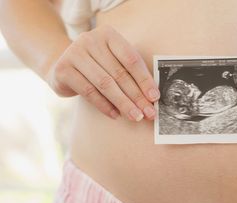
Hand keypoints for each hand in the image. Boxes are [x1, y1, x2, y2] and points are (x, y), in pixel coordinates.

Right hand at [45, 25, 159, 120]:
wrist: (64, 66)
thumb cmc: (98, 65)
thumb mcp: (114, 61)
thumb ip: (131, 73)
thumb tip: (152, 97)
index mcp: (108, 34)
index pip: (131, 59)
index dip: (144, 80)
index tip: (155, 98)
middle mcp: (90, 40)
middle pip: (119, 73)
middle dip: (137, 96)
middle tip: (148, 113)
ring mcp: (74, 53)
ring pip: (105, 84)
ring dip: (123, 103)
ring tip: (135, 116)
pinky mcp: (63, 70)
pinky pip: (89, 92)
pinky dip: (105, 105)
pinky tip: (116, 115)